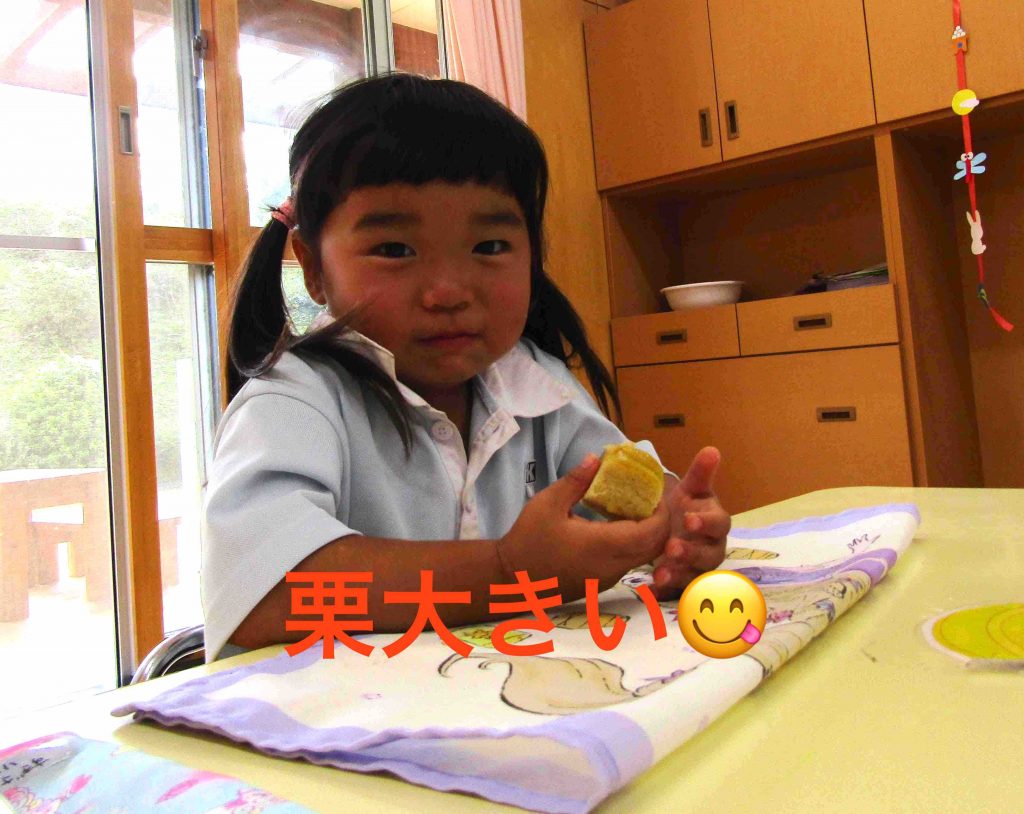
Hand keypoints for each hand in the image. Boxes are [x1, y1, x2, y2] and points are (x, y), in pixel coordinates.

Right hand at [497, 454, 669, 598]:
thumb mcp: (548, 503)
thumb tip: (596, 458)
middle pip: (655, 546)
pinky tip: (615, 528)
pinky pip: (629, 563)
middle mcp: (612, 566)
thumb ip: (576, 481)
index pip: (652, 531)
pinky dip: (632, 545)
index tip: (653, 491)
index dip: (661, 511)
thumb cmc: (528, 541)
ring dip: (646, 534)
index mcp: (604, 545)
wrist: (509, 580)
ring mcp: (608, 578)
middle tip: (647, 498)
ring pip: (644, 556)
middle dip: (659, 522)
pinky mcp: (601, 584)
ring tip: (632, 509)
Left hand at [650, 446, 730, 599]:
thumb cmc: (686, 506)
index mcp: (715, 522)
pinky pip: (679, 592)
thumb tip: (712, 449)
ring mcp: (701, 568)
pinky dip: (666, 592)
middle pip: (710, 555)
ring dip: (679, 575)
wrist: (674, 528)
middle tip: (670, 549)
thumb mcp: (691, 489)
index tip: (688, 520)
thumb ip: (700, 473)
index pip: (719, 523)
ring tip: (659, 575)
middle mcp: (713, 547)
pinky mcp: (686, 583)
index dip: (705, 523)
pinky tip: (650, 591)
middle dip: (691, 553)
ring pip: (696, 576)